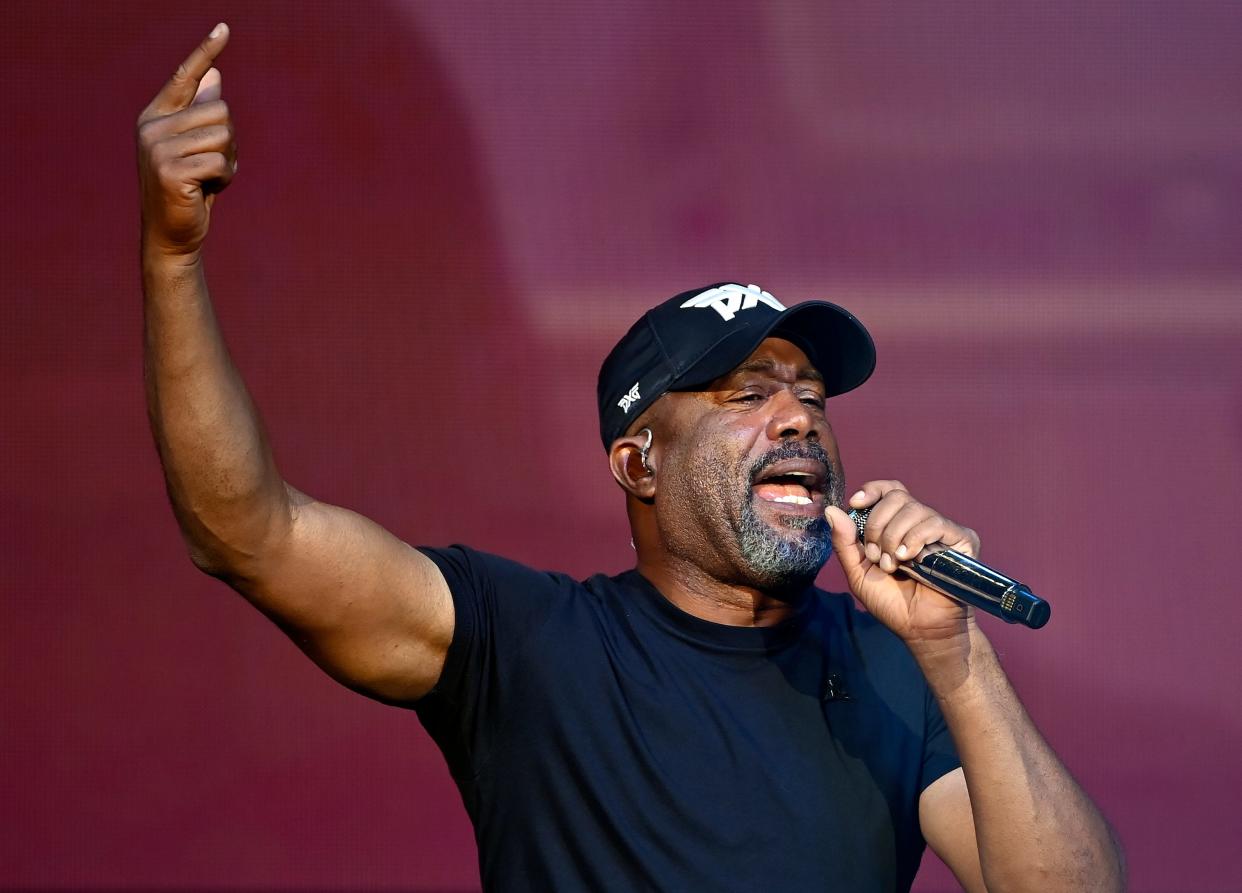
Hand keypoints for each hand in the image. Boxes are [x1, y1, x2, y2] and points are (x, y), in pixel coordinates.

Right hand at [137, 24, 235, 258]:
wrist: (173, 234)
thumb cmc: (189, 189)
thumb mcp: (198, 148)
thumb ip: (201, 114)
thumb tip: (214, 75)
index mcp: (157, 115)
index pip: (185, 76)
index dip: (206, 51)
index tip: (225, 27)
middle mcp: (152, 126)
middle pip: (219, 109)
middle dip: (230, 140)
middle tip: (214, 166)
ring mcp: (157, 147)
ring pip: (223, 135)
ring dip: (229, 161)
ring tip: (209, 178)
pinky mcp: (169, 171)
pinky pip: (220, 163)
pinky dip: (225, 179)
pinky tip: (208, 190)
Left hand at [825, 480, 981, 648]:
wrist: (921, 629)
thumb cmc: (892, 603)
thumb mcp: (859, 572)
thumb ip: (845, 542)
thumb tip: (832, 510)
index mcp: (896, 525)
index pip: (888, 490)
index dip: (872, 490)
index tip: (856, 503)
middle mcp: (919, 523)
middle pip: (896, 497)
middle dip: (878, 525)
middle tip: (877, 556)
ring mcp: (941, 530)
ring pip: (914, 509)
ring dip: (895, 538)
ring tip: (894, 565)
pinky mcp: (962, 540)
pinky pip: (936, 523)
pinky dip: (916, 539)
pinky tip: (910, 558)